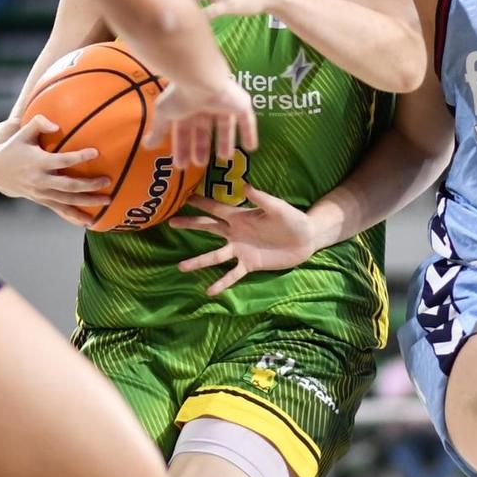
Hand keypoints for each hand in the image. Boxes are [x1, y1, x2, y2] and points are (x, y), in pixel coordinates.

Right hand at [0, 115, 109, 228]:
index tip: (96, 152)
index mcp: (37, 162)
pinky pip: (60, 210)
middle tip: (107, 180)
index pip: (61, 160)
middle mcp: (39, 180)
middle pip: (68, 185)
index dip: (78, 157)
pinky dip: (74, 217)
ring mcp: (41, 193)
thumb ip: (39, 123)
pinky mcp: (42, 200)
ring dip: (87, 202)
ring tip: (108, 200)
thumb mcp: (23, 131)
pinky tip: (89, 222)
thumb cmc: (16, 145)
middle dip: (88, 185)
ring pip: (67, 201)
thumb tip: (57, 126)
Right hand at [145, 67, 258, 169]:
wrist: (200, 79)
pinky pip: (247, 120)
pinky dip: (249, 133)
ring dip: (225, 142)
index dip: (183, 147)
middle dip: (202, 147)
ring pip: (225, 125)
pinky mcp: (240, 103)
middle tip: (200, 164)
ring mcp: (224, 104)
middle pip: (204, 130)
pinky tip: (251, 148)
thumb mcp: (165, 115)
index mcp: (186, 107)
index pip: (184, 130)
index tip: (181, 165)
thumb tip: (146, 146)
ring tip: (225, 158)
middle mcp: (205, 105)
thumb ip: (159, 131)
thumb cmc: (179, 96)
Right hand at [170, 186, 324, 296]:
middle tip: (171, 222)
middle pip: (209, 228)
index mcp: (241, 216)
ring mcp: (241, 250)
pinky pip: (232, 274)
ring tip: (181, 267)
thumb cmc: (293, 219)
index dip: (200, 202)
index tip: (182, 196)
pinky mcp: (250, 264)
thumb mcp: (278, 208)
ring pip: (215, 256)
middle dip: (190, 225)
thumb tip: (245, 186)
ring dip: (198, 261)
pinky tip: (209, 291)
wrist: (306, 240)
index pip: (216, 208)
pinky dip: (222, 283)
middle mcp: (236, 233)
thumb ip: (262, 198)